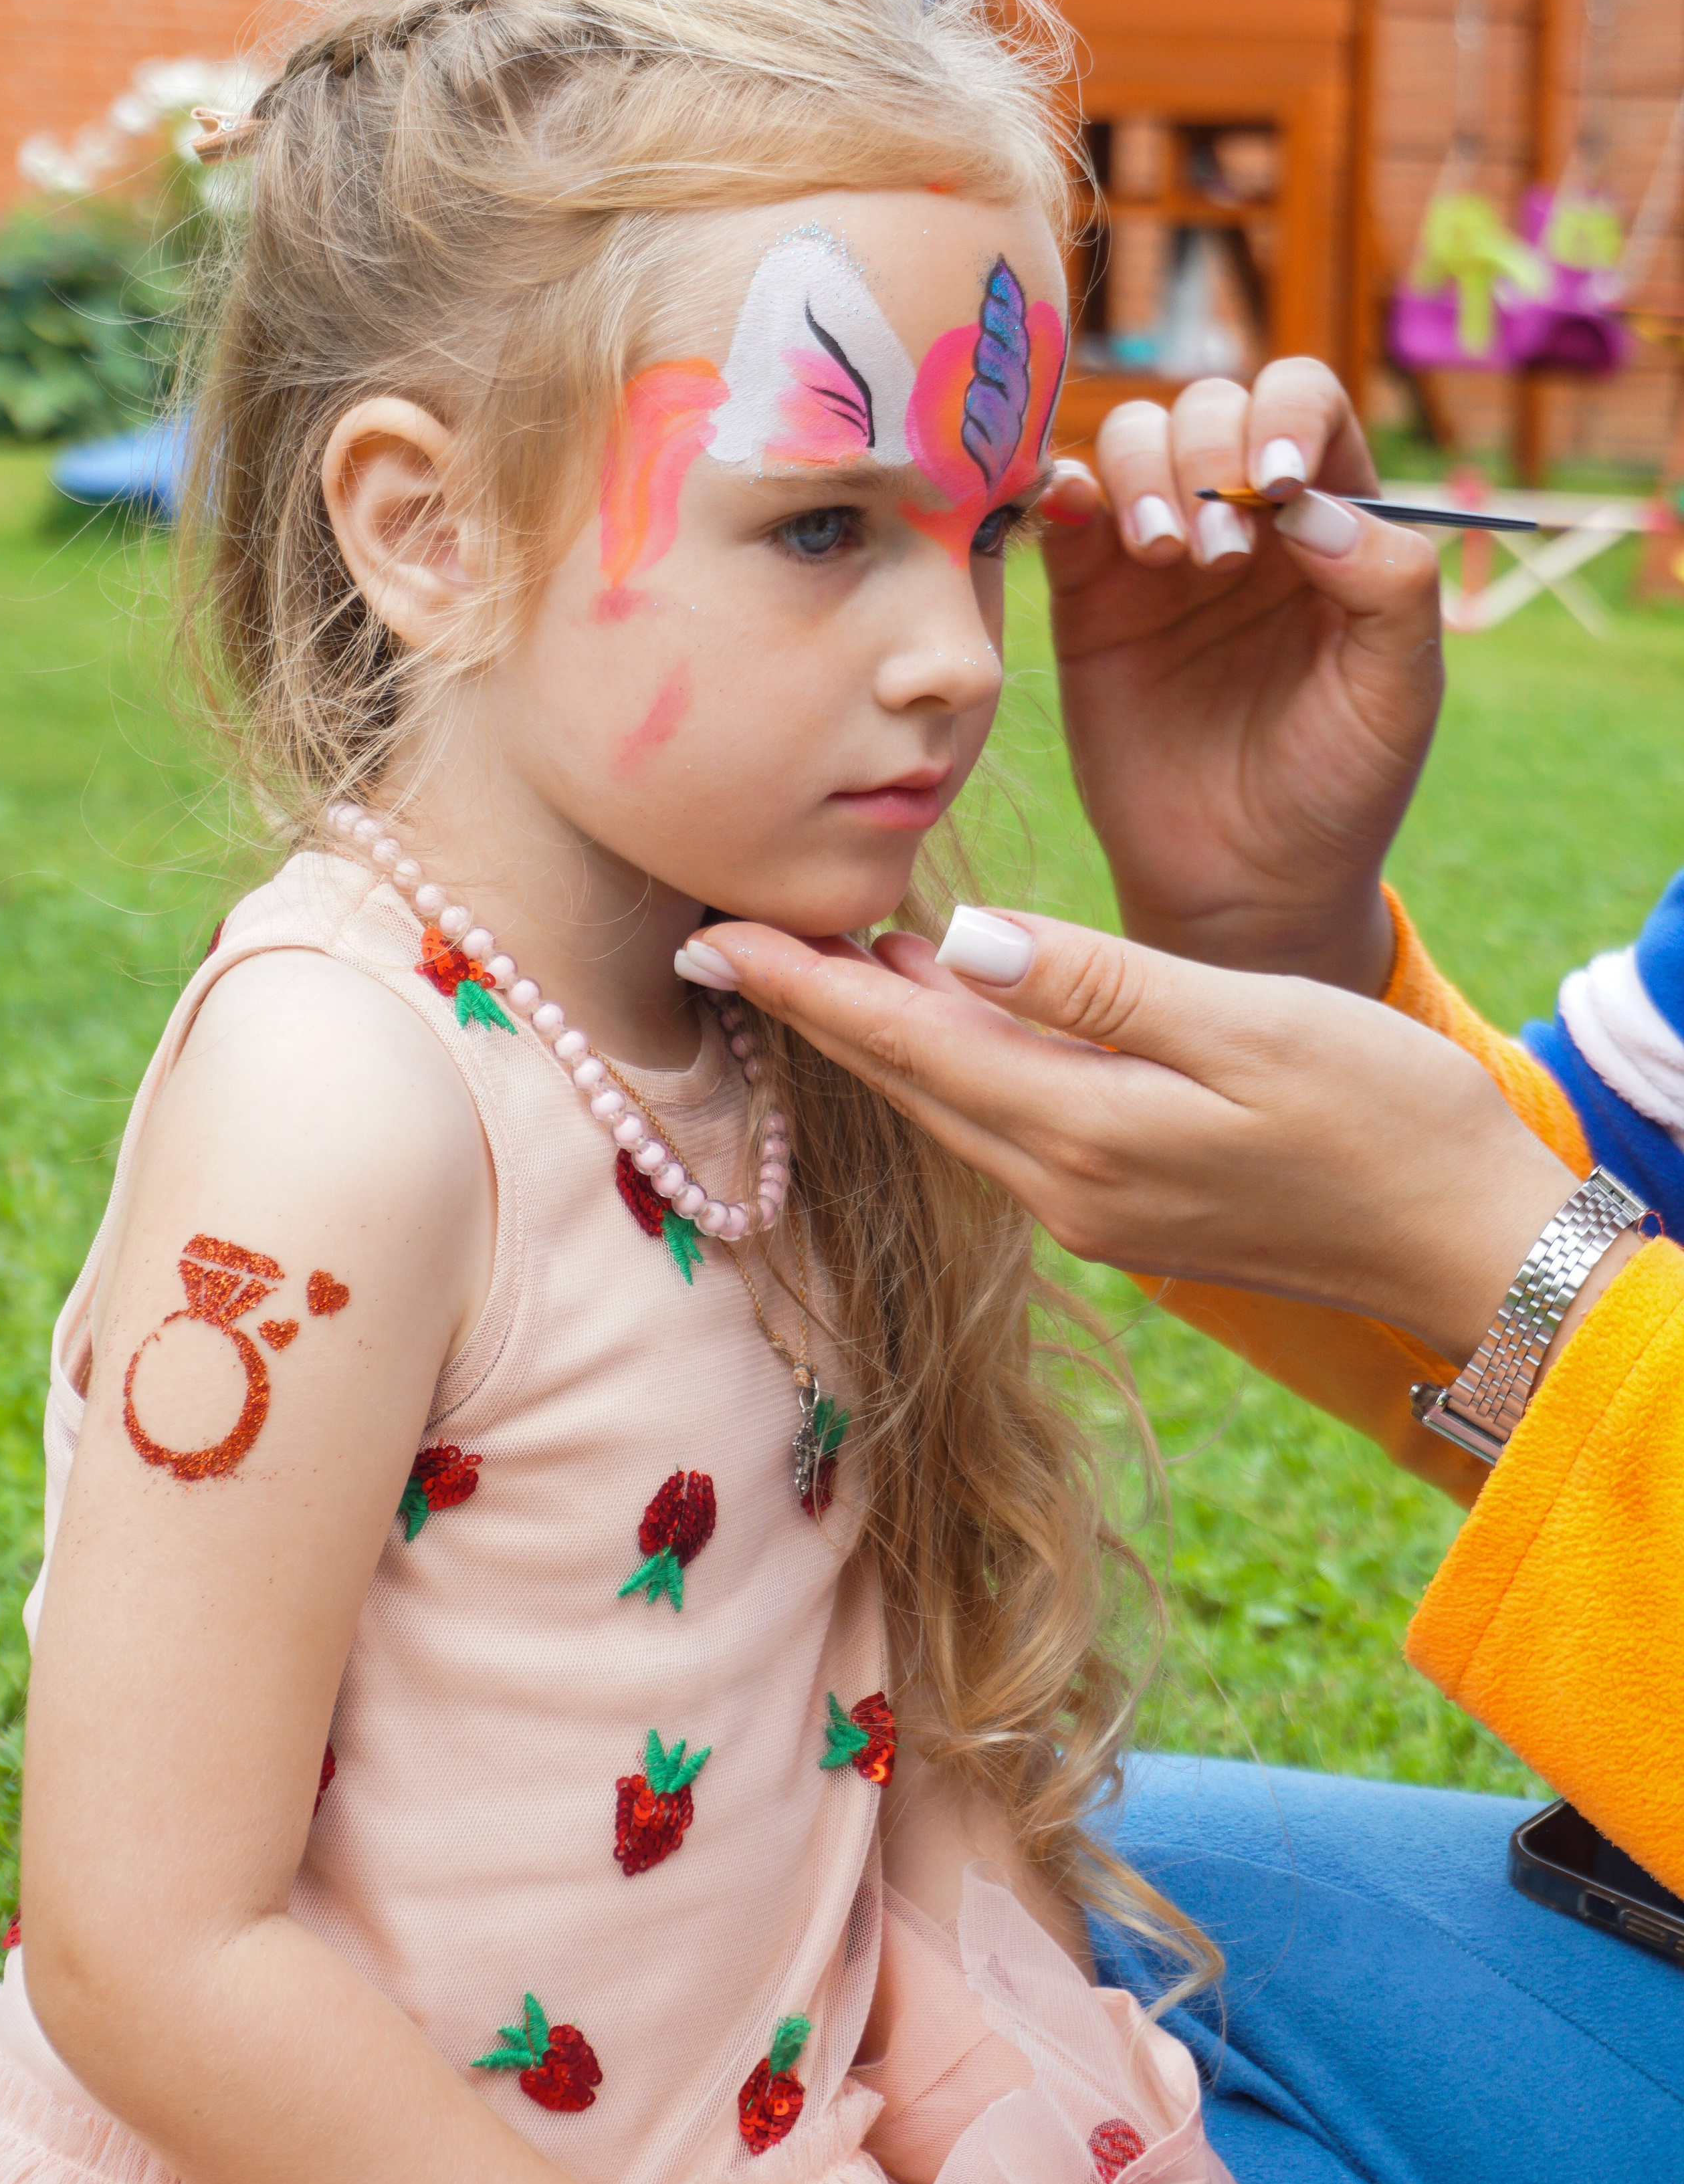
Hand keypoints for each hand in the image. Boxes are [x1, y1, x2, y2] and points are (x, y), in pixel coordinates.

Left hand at [697, 910, 1577, 1362]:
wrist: (1472, 1244)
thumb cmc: (1382, 1116)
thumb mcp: (1245, 1026)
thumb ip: (1094, 985)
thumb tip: (954, 940)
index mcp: (1083, 1133)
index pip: (907, 1045)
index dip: (805, 988)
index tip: (712, 940)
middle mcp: (1064, 1186)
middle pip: (908, 1081)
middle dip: (813, 1012)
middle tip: (724, 942)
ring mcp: (1093, 1208)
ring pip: (951, 1104)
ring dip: (880, 1038)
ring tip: (815, 964)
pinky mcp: (1126, 1209)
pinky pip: (1005, 1124)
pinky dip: (955, 1067)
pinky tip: (945, 1018)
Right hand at [1043, 360, 1442, 994]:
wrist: (1245, 885)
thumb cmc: (1339, 787)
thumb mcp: (1398, 691)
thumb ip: (1388, 583)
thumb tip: (1312, 503)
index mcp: (1331, 518)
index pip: (1305, 403)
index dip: (1283, 416)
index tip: (1274, 483)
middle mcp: (1243, 515)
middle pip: (1210, 406)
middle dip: (1208, 455)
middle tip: (1216, 556)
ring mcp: (1157, 551)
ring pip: (1129, 440)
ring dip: (1141, 472)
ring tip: (1161, 559)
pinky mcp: (1086, 596)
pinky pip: (1058, 507)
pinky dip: (1053, 485)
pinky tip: (1066, 512)